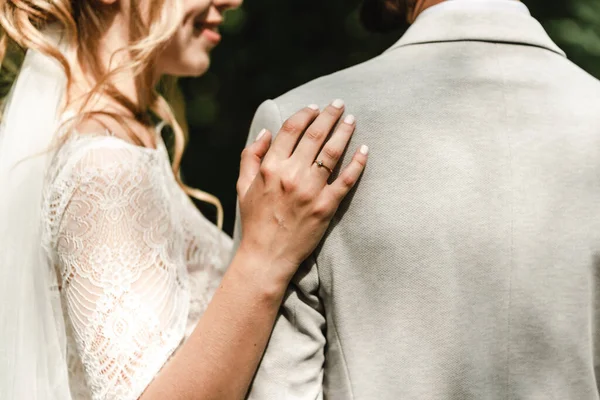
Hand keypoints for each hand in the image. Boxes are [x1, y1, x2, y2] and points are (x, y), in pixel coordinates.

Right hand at [236, 100, 367, 283]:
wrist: (267, 255)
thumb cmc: (255, 220)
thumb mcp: (243, 186)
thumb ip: (251, 157)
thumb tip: (266, 133)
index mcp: (271, 168)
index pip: (291, 130)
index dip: (304, 114)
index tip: (315, 107)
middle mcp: (291, 175)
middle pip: (315, 136)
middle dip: (329, 115)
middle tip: (340, 104)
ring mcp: (310, 191)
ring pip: (332, 153)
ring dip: (344, 132)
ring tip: (352, 120)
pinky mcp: (326, 207)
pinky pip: (346, 180)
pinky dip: (357, 163)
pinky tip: (365, 149)